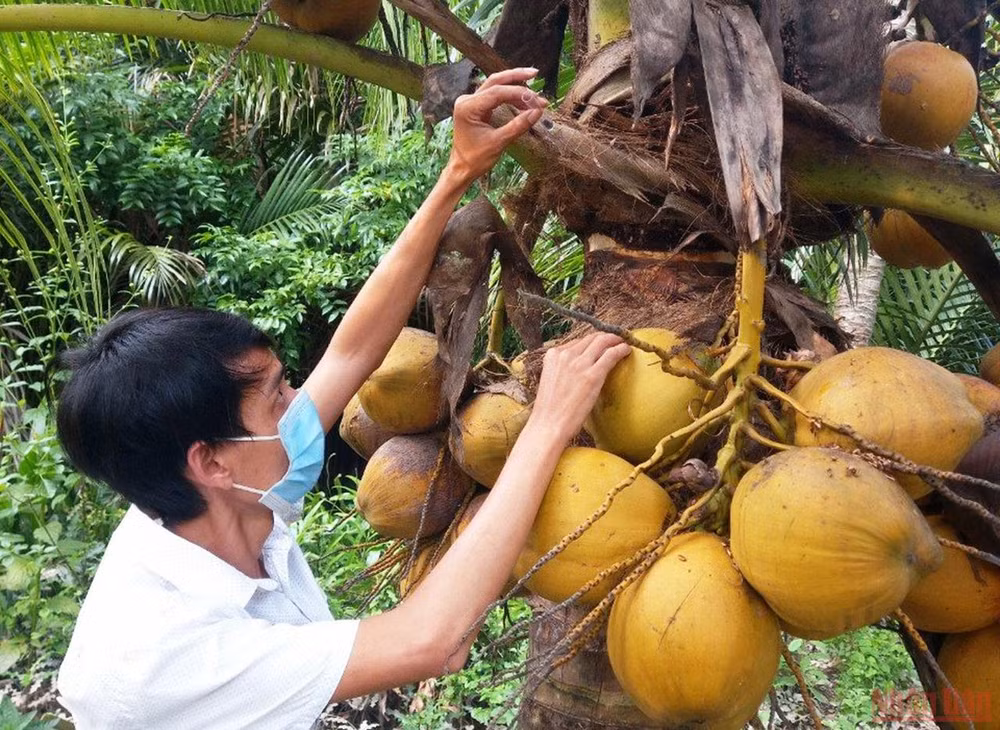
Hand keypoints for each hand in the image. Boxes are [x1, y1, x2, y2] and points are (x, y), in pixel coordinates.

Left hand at [447, 68, 547, 184]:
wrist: (462, 169)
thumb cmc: (475, 159)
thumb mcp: (499, 143)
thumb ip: (518, 125)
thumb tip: (537, 112)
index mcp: (467, 107)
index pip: (497, 92)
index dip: (519, 94)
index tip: (537, 101)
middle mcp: (467, 101)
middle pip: (495, 81)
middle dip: (516, 77)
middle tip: (535, 74)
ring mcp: (470, 102)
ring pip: (495, 86)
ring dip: (515, 87)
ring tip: (534, 96)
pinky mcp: (476, 107)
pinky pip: (494, 95)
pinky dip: (509, 96)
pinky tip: (523, 102)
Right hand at [529, 332, 632, 443]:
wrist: (548, 425)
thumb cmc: (549, 410)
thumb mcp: (551, 381)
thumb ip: (563, 370)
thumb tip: (578, 369)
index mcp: (553, 355)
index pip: (577, 342)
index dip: (591, 343)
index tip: (600, 345)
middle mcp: (565, 354)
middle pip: (591, 338)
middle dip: (605, 337)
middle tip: (616, 340)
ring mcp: (579, 363)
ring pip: (603, 341)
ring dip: (616, 340)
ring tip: (623, 343)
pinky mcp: (593, 375)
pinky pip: (611, 354)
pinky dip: (621, 349)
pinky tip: (627, 351)